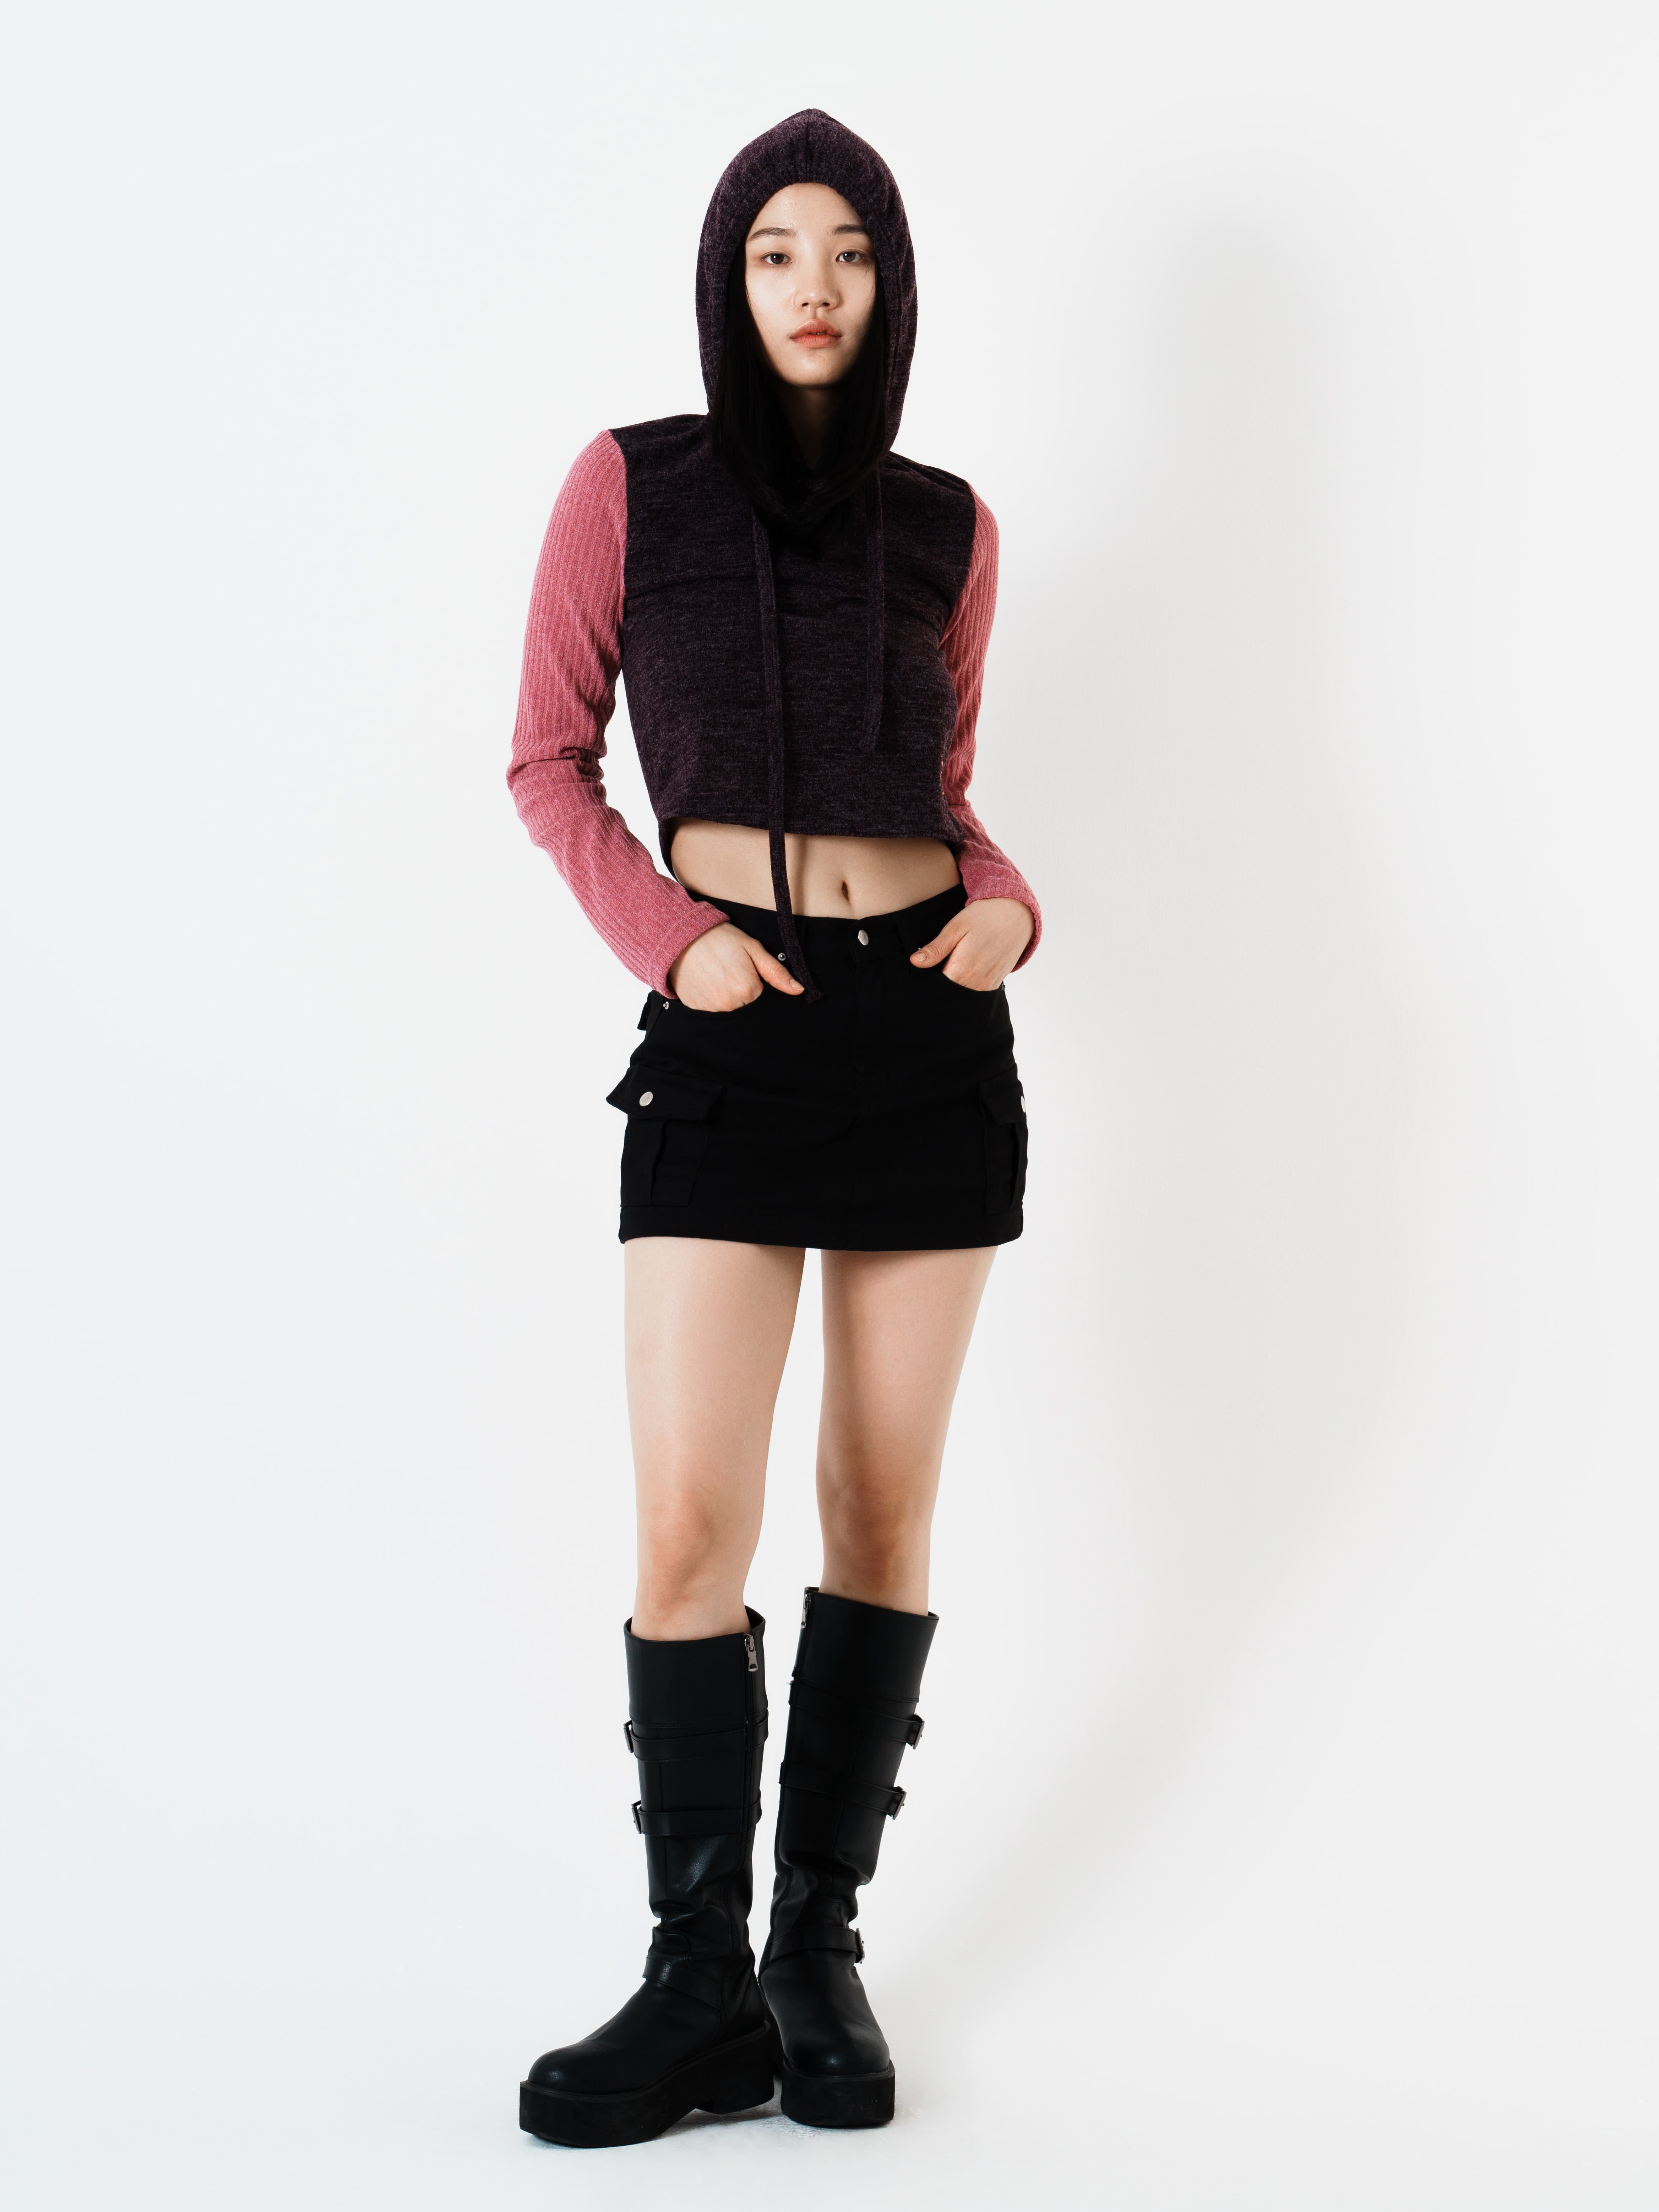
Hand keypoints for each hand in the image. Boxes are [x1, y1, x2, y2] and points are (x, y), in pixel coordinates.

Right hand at [669, 922, 803, 1010]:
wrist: (682, 936)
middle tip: (728, 967)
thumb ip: (776, 972)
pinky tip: (704, 978)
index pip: (760, 994)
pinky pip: (710, 1007)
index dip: (753, 979)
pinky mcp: (695, 1008)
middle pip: (745, 1003)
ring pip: (727, 1006)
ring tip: (715, 971)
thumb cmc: (721, 939)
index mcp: (747, 990)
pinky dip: (709, 995)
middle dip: (740, 988)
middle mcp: (729, 1004)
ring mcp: (710, 1008)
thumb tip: (799, 990)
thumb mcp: (753, 949)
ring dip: (724, 993)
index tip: (742, 966)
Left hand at [909, 897, 1033, 990]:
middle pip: (949, 995)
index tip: (922, 974)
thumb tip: (915, 962)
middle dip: (939, 988)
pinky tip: (964, 972)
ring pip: (962, 996)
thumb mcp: (955, 927)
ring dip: (953, 988)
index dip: (926, 983)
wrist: (1015, 914)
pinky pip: (975, 994)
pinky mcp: (995, 984)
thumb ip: (936, 948)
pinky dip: (966, 987)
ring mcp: (987, 986)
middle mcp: (975, 983)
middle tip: (935, 969)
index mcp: (961, 969)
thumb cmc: (983, 917)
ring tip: (950, 969)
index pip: (936, 988)